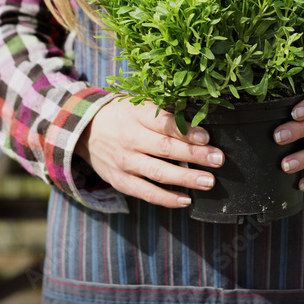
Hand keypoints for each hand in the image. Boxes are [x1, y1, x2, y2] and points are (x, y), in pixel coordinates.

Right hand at [75, 99, 223, 207]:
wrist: (85, 131)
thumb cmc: (122, 116)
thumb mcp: (138, 104)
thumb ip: (164, 112)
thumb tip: (198, 122)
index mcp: (135, 116)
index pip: (164, 124)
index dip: (186, 131)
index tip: (206, 137)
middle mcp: (129, 139)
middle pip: (165, 149)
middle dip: (195, 155)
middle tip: (217, 160)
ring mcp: (124, 162)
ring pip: (158, 173)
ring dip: (186, 178)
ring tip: (209, 181)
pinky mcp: (120, 181)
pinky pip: (145, 192)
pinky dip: (166, 198)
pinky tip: (186, 199)